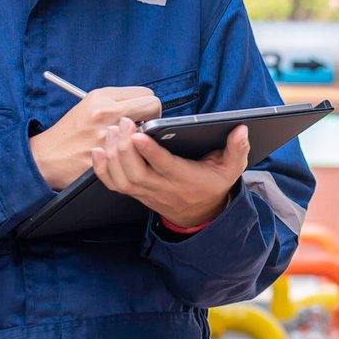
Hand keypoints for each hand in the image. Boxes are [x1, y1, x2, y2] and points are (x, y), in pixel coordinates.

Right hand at [28, 87, 161, 189]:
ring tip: (130, 140)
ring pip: (148, 130)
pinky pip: (136, 151)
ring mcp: (109, 134)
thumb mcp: (89, 105)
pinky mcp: (110, 155)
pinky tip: (122, 154)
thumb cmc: (71, 131)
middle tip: (143, 125)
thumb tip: (143, 104)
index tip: (141, 112)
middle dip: (152, 117)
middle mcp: (106, 112)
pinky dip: (133, 153)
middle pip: (153, 106)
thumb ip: (117, 101)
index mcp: (102, 97)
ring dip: (143, 136)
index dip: (146, 104)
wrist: (48, 156)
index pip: (146, 93)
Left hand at [93, 117, 249, 226]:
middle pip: (137, 173)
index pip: (165, 166)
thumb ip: (238, 149)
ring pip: (123, 179)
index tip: (139, 134)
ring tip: (111, 131)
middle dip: (125, 148)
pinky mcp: (136, 193)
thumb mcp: (232, 169)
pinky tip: (97, 151)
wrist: (200, 214)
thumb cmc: (213, 184)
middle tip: (122, 124)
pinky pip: (114, 185)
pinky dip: (101, 170)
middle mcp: (163, 188)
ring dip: (112, 156)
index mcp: (186, 180)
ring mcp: (147, 193)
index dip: (150, 151)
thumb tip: (241, 130)